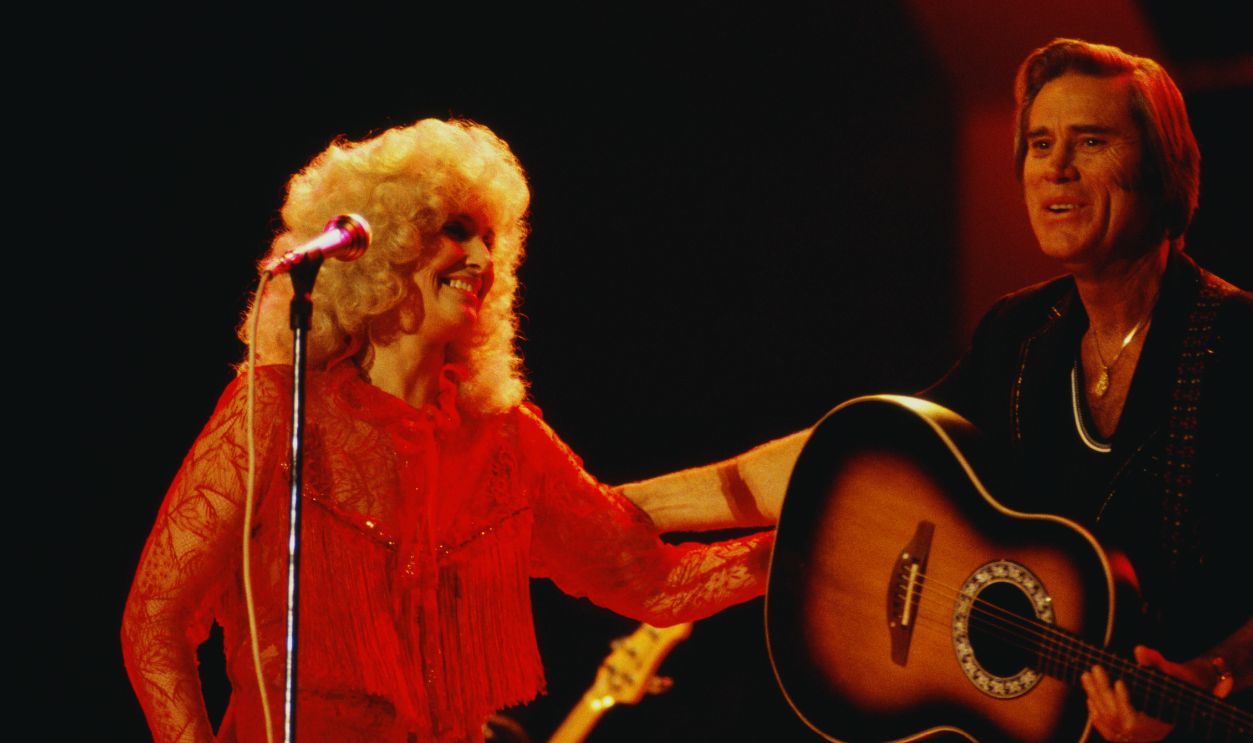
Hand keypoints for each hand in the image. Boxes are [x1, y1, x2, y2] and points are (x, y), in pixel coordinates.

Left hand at [1080, 645, 1217, 741]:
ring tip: (1087, 676)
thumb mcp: (1174, 673)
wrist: (1185, 698)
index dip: (1124, 701)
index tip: (1119, 682)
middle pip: (1115, 717)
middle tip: (1095, 669)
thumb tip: (1140, 650)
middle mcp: (1145, 735)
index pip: (1133, 719)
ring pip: (1107, 721)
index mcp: (1159, 725)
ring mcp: (1135, 737)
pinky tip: (1090, 697)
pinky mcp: (1128, 735)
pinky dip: (1097, 714)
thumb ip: (1157, 662)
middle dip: (1103, 692)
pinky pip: (1107, 729)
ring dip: (1095, 697)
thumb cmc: (1181, 684)